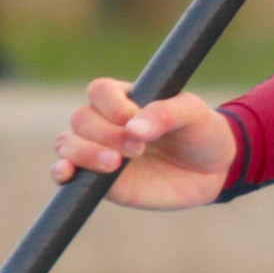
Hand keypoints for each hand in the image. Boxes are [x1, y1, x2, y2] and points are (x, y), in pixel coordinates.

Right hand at [54, 77, 235, 210]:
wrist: (213, 171)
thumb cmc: (201, 133)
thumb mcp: (194, 114)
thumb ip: (166, 113)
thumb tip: (134, 128)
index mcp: (125, 98)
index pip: (100, 91)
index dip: (113, 105)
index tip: (135, 119)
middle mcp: (106, 122)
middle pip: (82, 119)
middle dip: (107, 134)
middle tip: (139, 149)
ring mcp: (99, 151)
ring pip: (68, 143)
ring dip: (84, 152)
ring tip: (114, 164)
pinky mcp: (98, 181)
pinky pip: (66, 173)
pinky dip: (60, 171)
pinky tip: (67, 173)